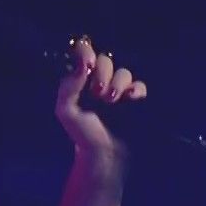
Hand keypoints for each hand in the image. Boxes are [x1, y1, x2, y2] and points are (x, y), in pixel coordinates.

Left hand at [55, 35, 148, 163]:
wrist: (103, 154)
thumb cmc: (82, 133)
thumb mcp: (66, 111)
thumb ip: (69, 86)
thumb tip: (82, 64)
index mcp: (81, 80)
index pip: (83, 54)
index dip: (86, 52)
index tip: (88, 63)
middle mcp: (99, 81)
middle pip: (104, 60)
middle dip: (102, 72)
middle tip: (97, 92)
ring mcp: (118, 89)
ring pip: (123, 71)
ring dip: (117, 82)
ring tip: (111, 101)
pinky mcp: (135, 99)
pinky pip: (139, 85)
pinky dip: (136, 89)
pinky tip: (130, 99)